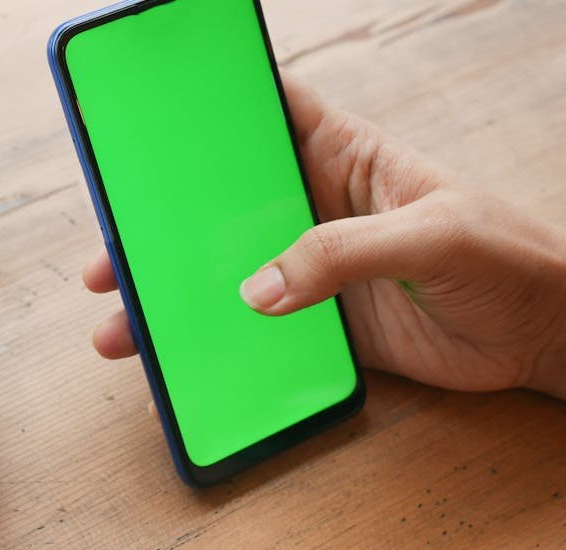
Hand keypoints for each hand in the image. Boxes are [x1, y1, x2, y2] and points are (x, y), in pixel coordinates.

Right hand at [84, 74, 565, 399]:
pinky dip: (214, 343)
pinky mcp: (321, 324)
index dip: (209, 108)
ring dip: (174, 293)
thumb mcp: (435, 234)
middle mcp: (316, 208)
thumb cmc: (514, 260)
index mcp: (346, 156)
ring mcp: (313, 269)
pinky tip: (178, 359)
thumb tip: (256, 291)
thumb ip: (343, 253)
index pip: (267, 112)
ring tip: (122, 318)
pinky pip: (253, 330)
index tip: (145, 117)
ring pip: (225, 272)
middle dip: (161, 223)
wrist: (548, 339)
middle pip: (221, 204)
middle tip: (109, 251)